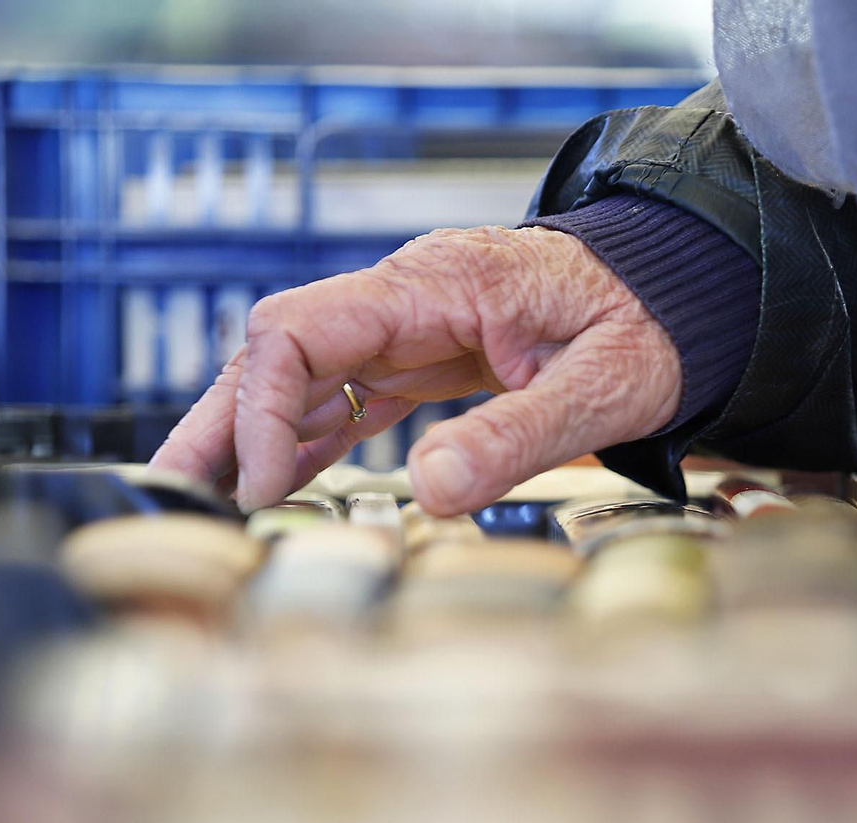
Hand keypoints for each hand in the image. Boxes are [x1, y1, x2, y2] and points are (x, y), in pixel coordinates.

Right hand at [148, 226, 681, 514]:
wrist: (684, 294)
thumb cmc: (652, 329)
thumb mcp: (603, 388)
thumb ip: (517, 436)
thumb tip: (431, 492)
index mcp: (436, 285)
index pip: (299, 331)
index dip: (261, 410)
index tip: (262, 489)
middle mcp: (408, 295)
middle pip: (278, 349)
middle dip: (223, 421)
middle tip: (171, 496)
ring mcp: (414, 322)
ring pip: (303, 373)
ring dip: (252, 434)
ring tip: (205, 504)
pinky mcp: (429, 351)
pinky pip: (349, 391)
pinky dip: (309, 436)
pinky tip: (281, 484)